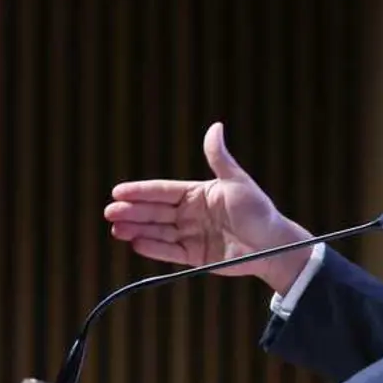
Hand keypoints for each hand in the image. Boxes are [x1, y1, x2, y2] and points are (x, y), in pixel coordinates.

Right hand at [104, 122, 311, 291]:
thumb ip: (219, 158)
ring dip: (137, 230)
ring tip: (116, 229)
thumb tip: (215, 126)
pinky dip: (153, 248)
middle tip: (109, 212)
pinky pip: (170, 251)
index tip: (117, 191)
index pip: (163, 191)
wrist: (273, 246)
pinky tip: (135, 244)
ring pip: (158, 231)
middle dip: (132, 212)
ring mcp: (191, 234)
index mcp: (197, 194)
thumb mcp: (237, 182)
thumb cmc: (258, 211)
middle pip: (155, 212)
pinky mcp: (195, 256)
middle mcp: (190, 213)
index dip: (140, 191)